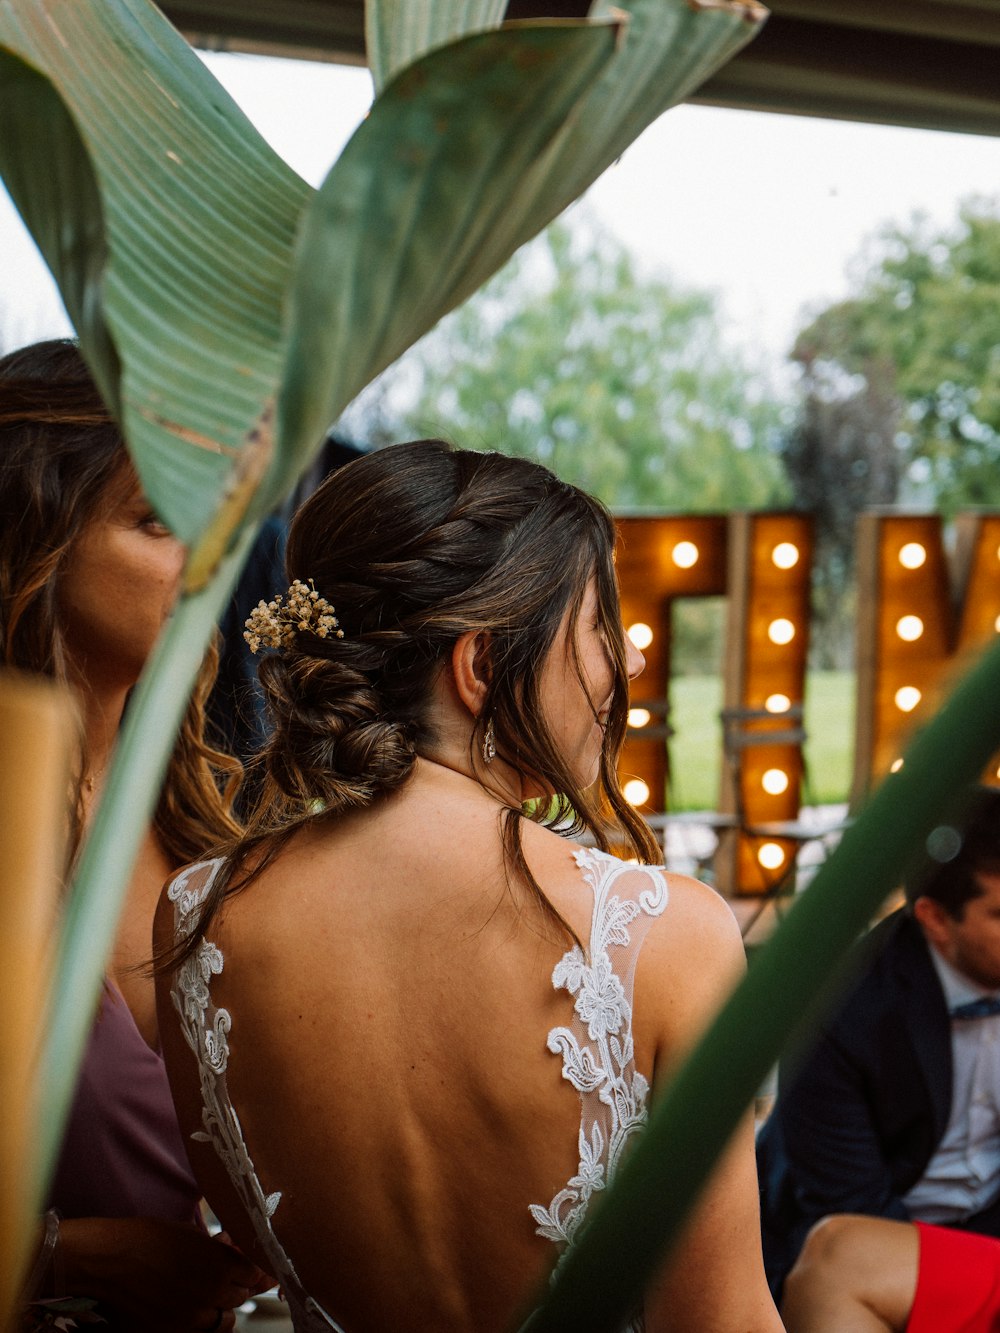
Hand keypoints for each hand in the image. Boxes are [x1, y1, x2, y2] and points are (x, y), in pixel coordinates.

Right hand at [58, 1216, 270, 1331]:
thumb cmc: (148, 1238)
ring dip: (221, 1307)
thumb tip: (235, 1253)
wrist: (109, 1261)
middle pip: (241, 1297)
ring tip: (208, 1294)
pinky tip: (190, 1307)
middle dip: (237, 1286)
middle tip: (225, 1275)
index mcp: (221, 1265)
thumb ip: (220, 1249)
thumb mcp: (192, 1235)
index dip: (254, 1268)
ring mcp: (192, 1318)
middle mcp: (212, 1294)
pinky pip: (200, 1331)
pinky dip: (201, 1322)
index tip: (252, 1266)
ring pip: (224, 1320)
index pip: (256, 1274)